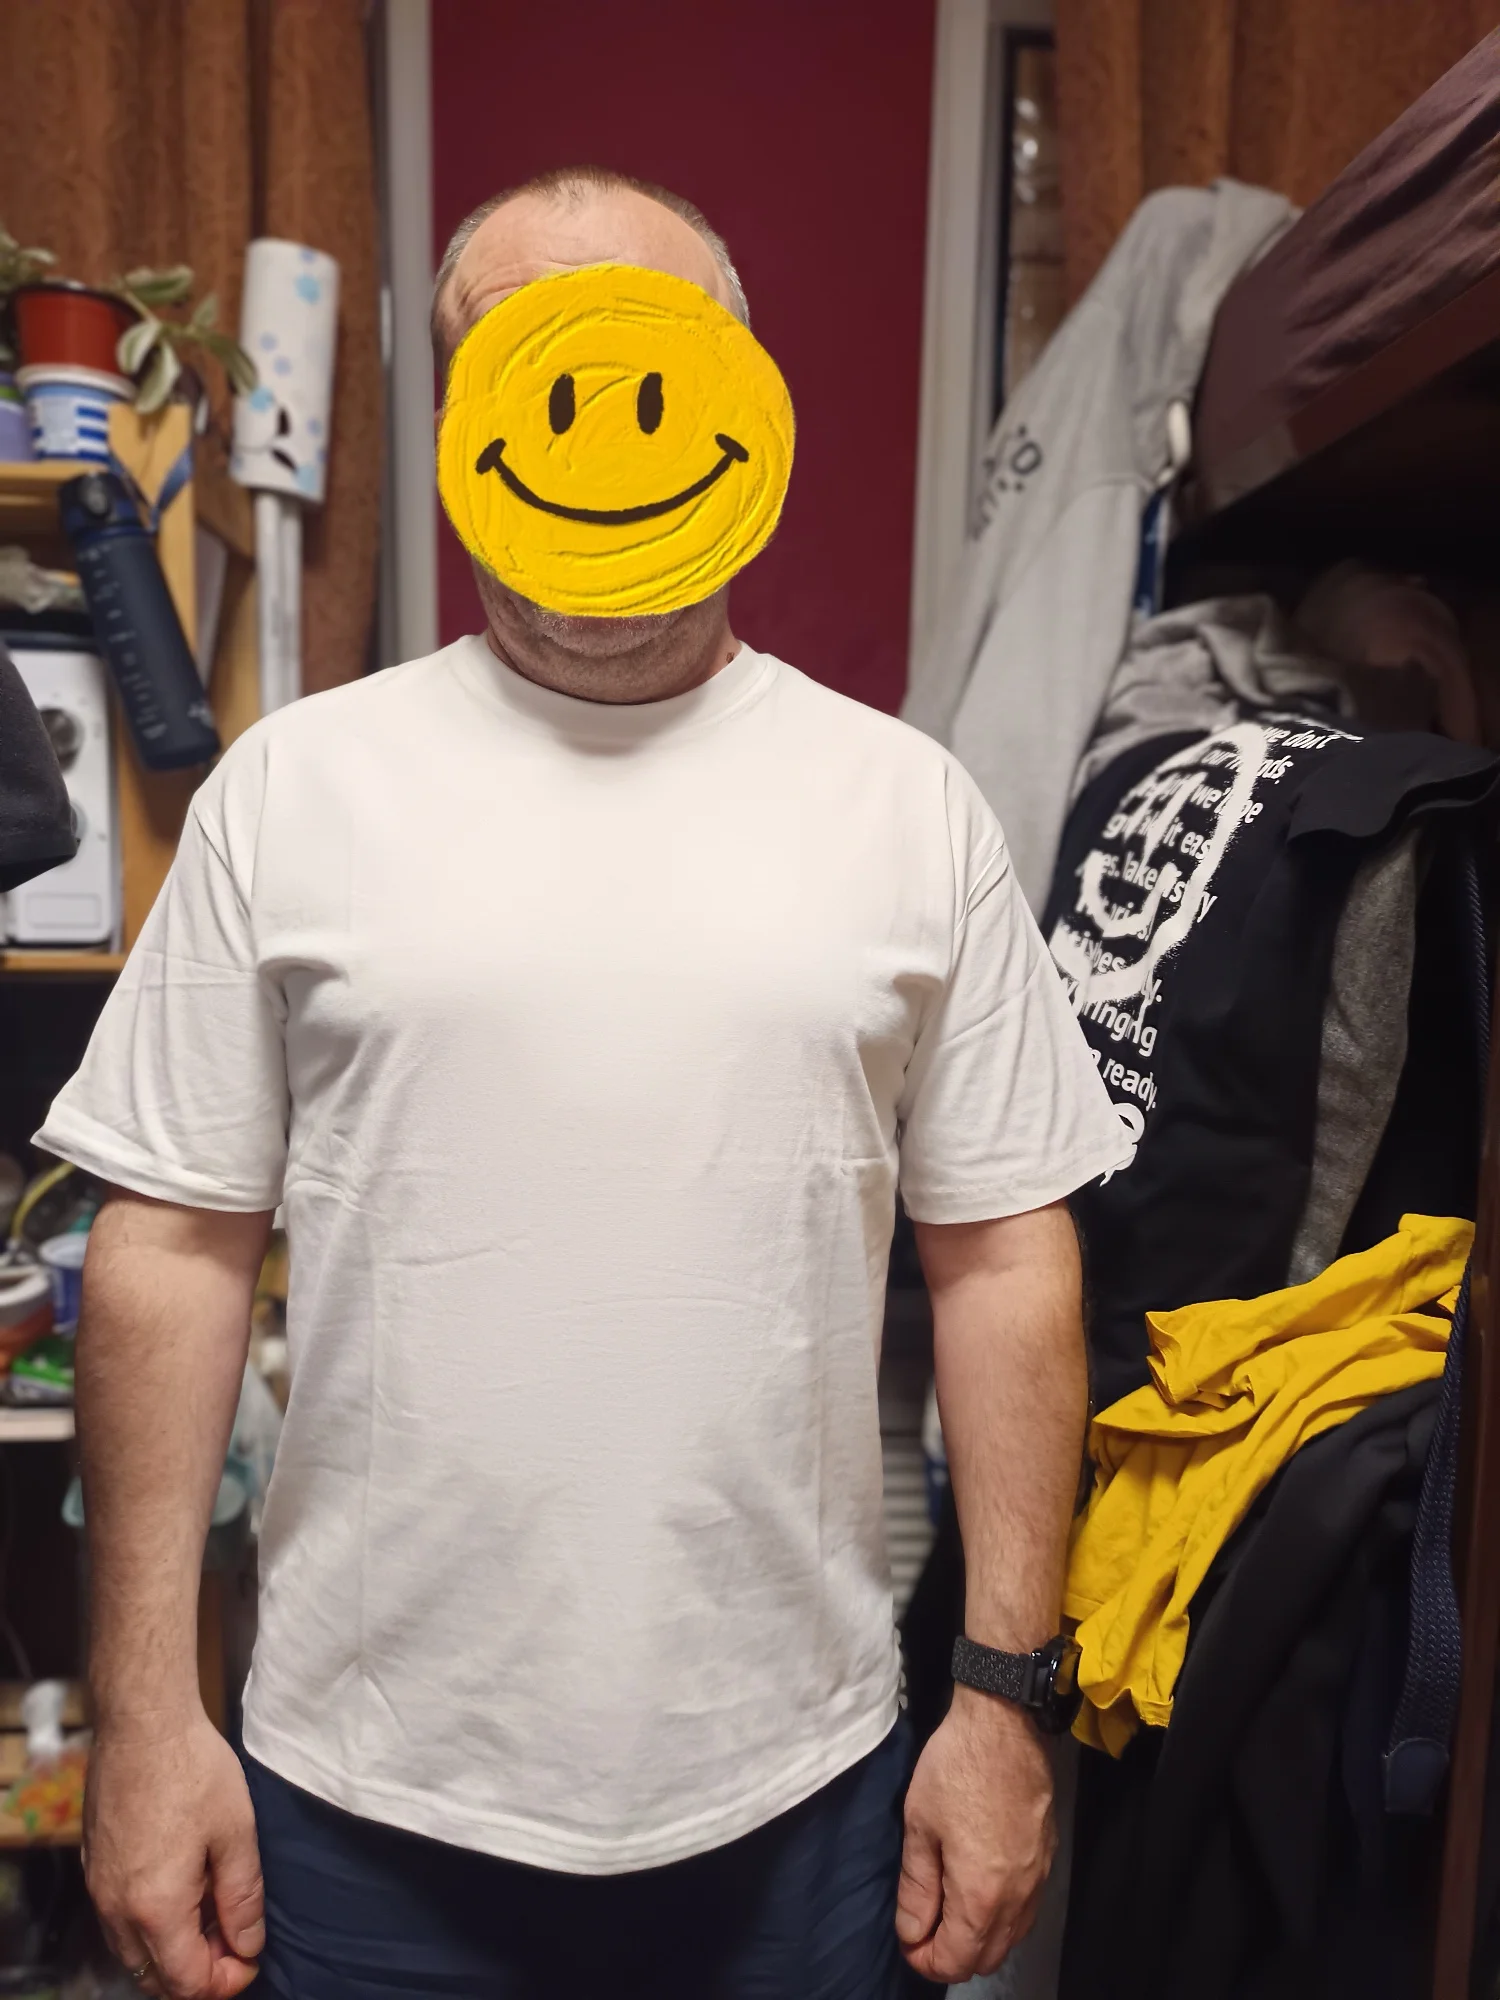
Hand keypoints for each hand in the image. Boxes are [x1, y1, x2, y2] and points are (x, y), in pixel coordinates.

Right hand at [84, 1711, 263, 1999]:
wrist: (142, 1722)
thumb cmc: (194, 1770)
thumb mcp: (236, 1833)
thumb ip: (242, 1898)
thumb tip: (247, 1947)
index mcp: (155, 1909)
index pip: (186, 1983)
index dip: (224, 1983)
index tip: (250, 1959)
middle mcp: (117, 1911)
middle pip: (154, 1978)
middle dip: (198, 1973)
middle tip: (234, 1939)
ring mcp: (100, 1890)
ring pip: (134, 1953)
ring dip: (173, 1951)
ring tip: (213, 1913)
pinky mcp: (95, 1866)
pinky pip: (119, 1922)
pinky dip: (150, 1926)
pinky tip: (182, 1891)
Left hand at [895, 1687, 1055, 1982]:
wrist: (1005, 1723)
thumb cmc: (955, 1768)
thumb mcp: (920, 1825)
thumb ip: (917, 1887)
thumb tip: (912, 1932)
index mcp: (982, 1897)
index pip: (955, 1961)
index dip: (925, 1959)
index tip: (907, 1938)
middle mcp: (1018, 1899)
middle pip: (986, 1958)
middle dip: (951, 1954)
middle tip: (923, 1924)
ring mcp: (1038, 1880)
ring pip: (1010, 1938)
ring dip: (978, 1937)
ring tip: (947, 1906)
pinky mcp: (1048, 1859)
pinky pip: (1025, 1910)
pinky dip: (1001, 1916)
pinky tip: (979, 1888)